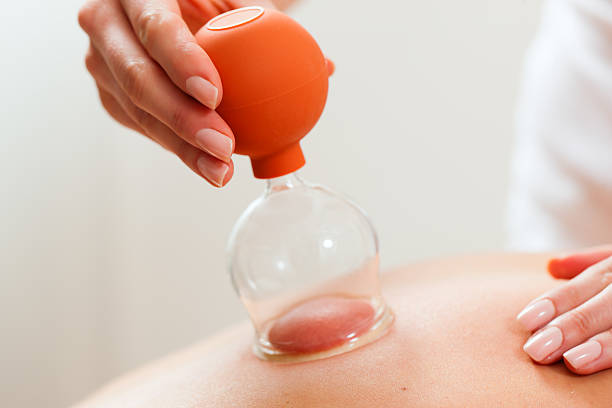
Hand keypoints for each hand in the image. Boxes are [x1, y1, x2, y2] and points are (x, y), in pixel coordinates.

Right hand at [78, 0, 281, 186]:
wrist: (179, 7)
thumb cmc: (212, 1)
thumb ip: (257, 22)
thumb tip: (313, 65)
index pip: (154, 26)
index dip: (181, 62)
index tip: (215, 96)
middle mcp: (106, 21)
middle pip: (137, 76)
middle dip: (182, 118)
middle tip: (223, 145)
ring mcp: (102, 61)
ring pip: (136, 110)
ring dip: (181, 146)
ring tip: (220, 169)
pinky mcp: (110, 93)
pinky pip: (141, 125)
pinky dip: (176, 147)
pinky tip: (206, 164)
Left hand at [517, 245, 611, 374]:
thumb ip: (589, 263)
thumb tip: (551, 266)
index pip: (586, 282)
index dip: (557, 301)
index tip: (525, 321)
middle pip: (605, 305)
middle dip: (572, 326)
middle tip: (537, 350)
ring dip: (603, 344)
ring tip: (574, 362)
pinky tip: (598, 362)